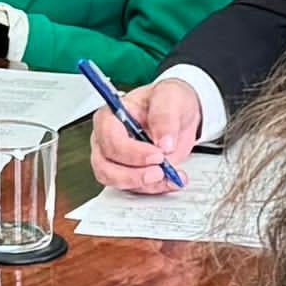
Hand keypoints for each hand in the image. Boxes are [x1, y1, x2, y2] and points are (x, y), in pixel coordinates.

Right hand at [88, 72, 204, 192]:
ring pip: (116, 181)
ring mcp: (115, 158)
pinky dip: (154, 187)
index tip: (157, 154)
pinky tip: (172, 180)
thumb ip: (165, 117)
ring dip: (144, 184)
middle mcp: (107, 139)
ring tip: (169, 176)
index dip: (131, 152)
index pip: (110, 139)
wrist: (180, 114)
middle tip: (160, 172)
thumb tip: (164, 142)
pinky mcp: (128, 172)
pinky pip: (134, 188)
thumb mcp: (170, 97)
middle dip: (133, 175)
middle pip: (105, 166)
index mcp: (111, 116)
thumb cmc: (167, 100)